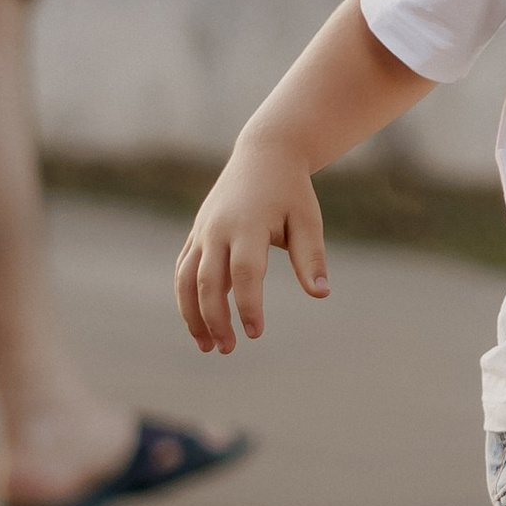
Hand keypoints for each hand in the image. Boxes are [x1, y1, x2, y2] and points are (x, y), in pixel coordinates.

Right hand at [176, 146, 328, 351]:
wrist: (264, 155)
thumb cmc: (291, 192)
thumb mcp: (307, 220)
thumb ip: (311, 257)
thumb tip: (321, 293)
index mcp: (248, 224)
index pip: (245, 273)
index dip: (248, 305)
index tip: (256, 333)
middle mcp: (218, 229)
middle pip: (207, 281)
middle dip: (215, 319)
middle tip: (229, 349)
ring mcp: (203, 232)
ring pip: (186, 279)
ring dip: (192, 315)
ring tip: (207, 347)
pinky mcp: (196, 235)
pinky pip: (183, 271)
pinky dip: (186, 298)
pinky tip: (200, 323)